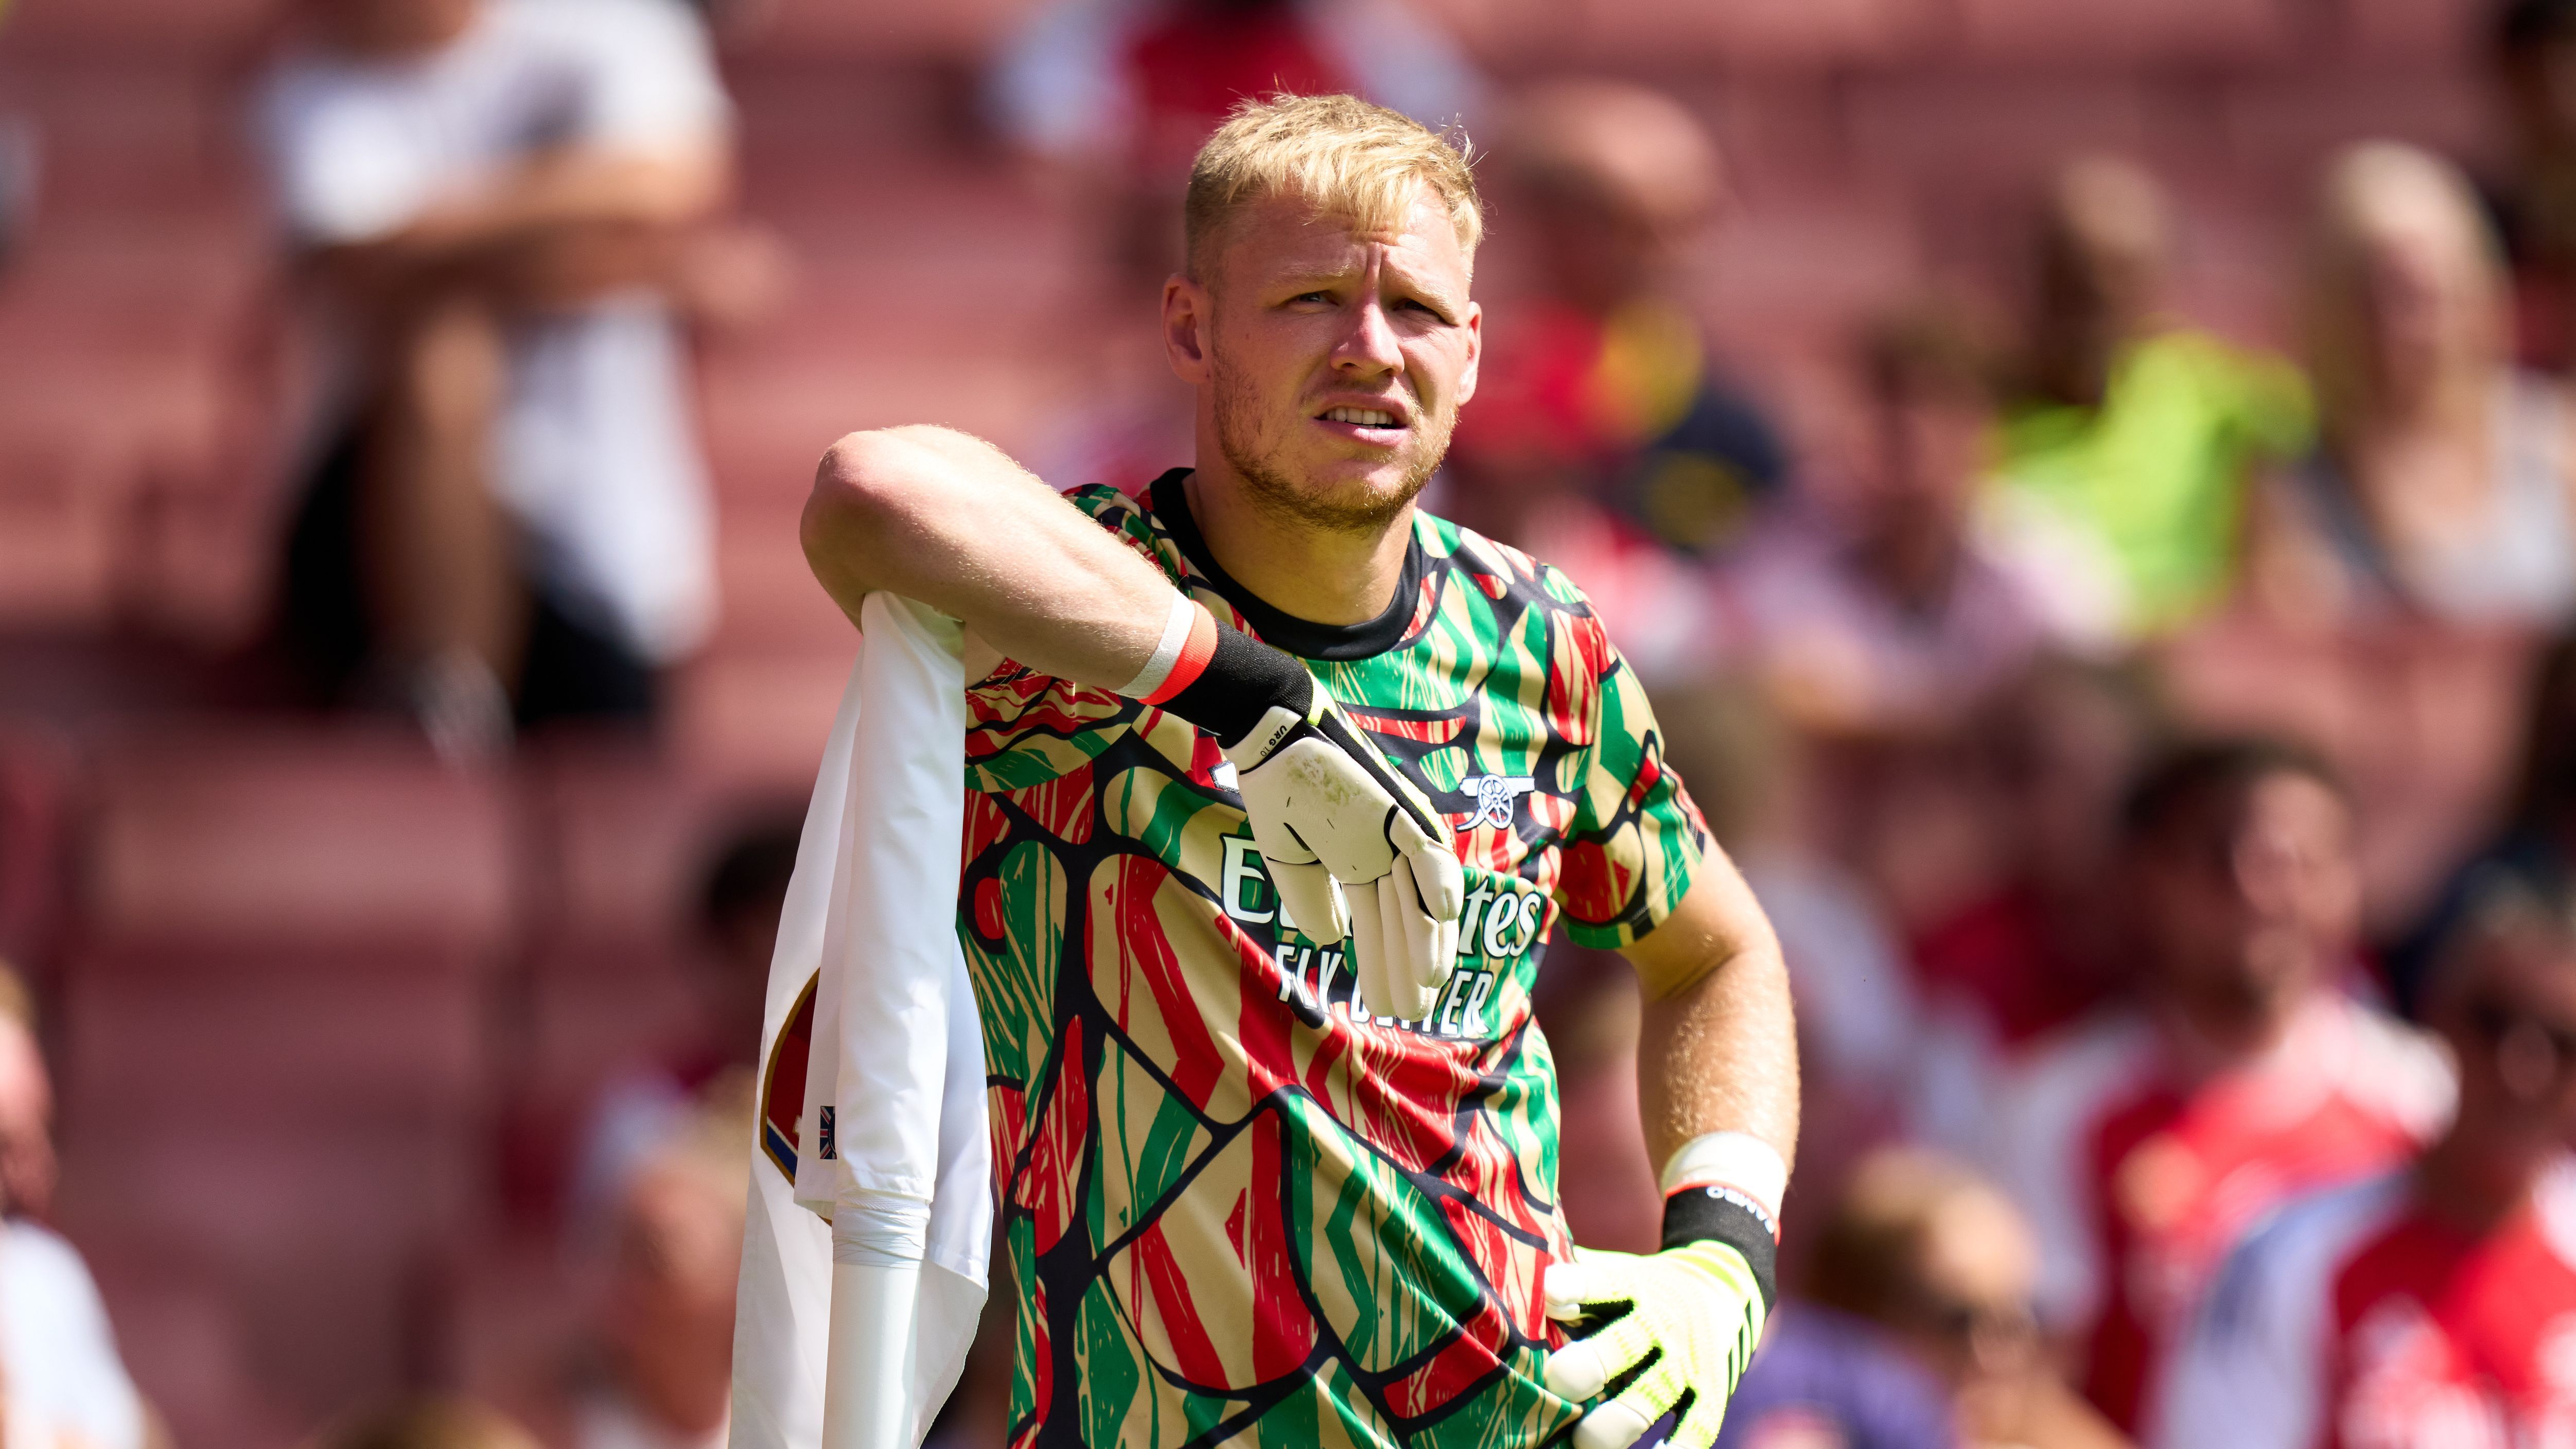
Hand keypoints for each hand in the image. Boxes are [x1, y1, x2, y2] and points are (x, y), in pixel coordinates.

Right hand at [1224, 678, 1463, 1019]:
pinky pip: (1426, 847)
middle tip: (1414, 1009)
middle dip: (1409, 965)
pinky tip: (1445, 914)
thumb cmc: (1278, 791)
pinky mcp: (1398, 809)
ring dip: (1427, 939)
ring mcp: (1394, 833)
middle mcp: (1384, 854)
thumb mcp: (1289, 861)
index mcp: (1358, 866)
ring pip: (1419, 896)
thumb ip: (1310, 901)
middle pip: (1404, 920)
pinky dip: (1437, 879)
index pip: (1377, 926)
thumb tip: (1333, 941)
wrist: (1271, 738)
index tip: (1385, 1005)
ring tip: (1428, 983)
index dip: (1382, 966)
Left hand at [1542, 1242, 1767, 1448]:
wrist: (1721, 1286)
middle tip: (1556, 1386)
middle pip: (1621, 1346)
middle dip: (1583, 1369)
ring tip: (1581, 1442)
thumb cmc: (1638, 1289)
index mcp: (1630, 1285)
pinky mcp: (1711, 1393)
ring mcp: (1686, 1361)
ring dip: (1610, 1426)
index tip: (1550, 1294)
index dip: (1573, 1287)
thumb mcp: (1611, 1271)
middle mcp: (1660, 1322)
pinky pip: (1695, 1429)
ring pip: (1647, 1398)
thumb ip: (1567, 1280)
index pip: (1599, 1282)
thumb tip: (1500, 1284)